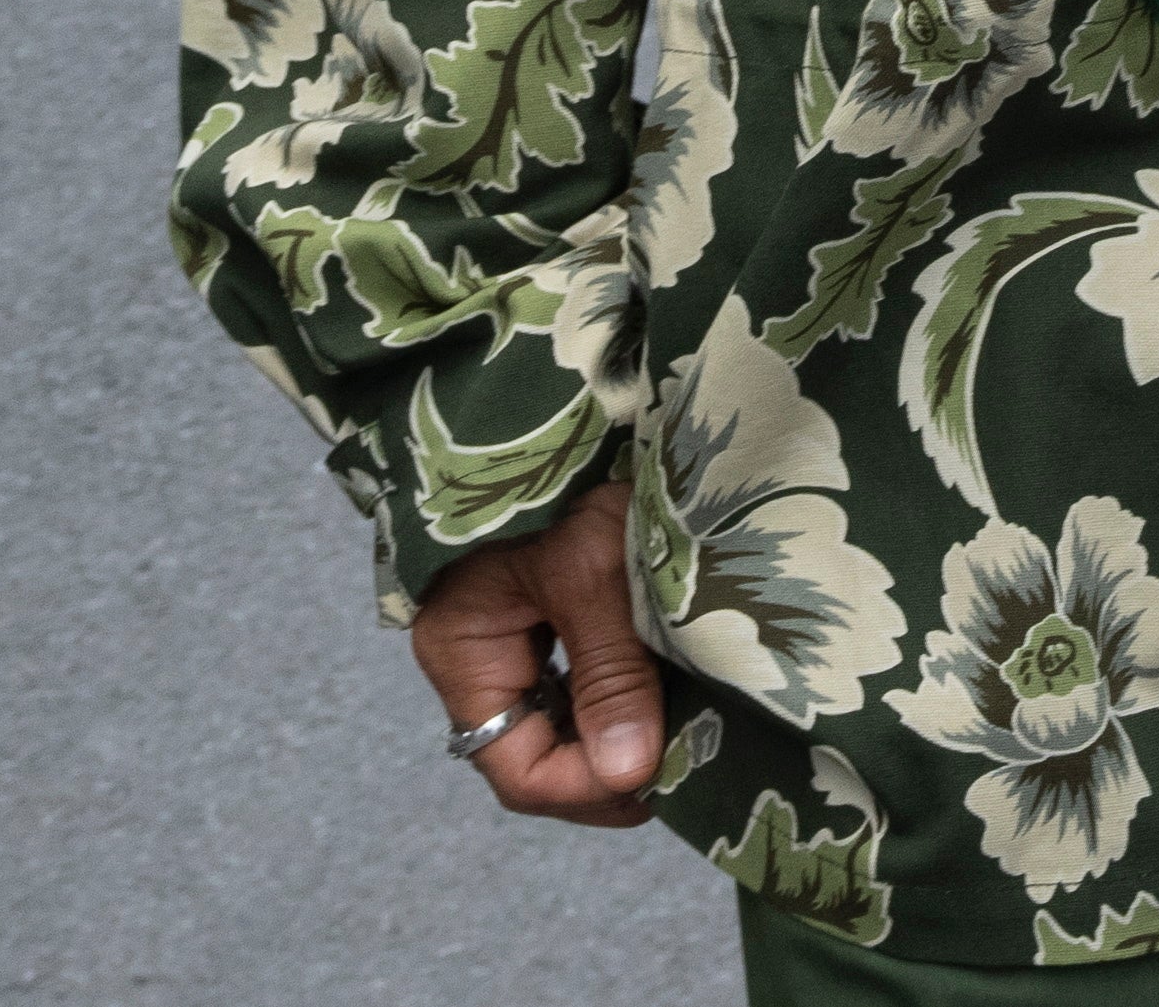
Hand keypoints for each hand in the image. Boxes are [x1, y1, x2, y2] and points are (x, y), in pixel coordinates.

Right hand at [411, 484, 665, 829]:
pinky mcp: (559, 598)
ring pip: (574, 714)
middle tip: (692, 756)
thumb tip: (630, 773)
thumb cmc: (559, 455)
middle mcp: (484, 649)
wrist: (573, 370)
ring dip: (630, 723)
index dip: (588, 787)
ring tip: (695, 721)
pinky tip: (680, 677)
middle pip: (545, 750)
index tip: (662, 777)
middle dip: (615, 764)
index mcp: (462, 648)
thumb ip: (608, 670)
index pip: (518, 768)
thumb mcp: (590, 564)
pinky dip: (634, 681)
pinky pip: (592, 669)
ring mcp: (519, 625)